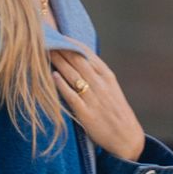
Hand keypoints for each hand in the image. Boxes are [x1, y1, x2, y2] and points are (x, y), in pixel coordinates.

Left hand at [50, 40, 145, 160]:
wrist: (127, 138)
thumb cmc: (116, 112)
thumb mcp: (111, 88)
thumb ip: (96, 74)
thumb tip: (78, 59)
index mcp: (107, 76)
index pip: (87, 54)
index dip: (71, 43)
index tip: (59, 35)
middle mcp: (101, 85)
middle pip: (77, 61)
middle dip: (61, 49)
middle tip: (46, 39)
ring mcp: (94, 99)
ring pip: (73, 75)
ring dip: (58, 62)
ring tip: (45, 52)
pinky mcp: (87, 114)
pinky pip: (72, 97)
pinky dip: (62, 86)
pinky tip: (53, 76)